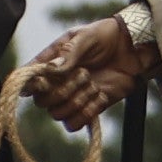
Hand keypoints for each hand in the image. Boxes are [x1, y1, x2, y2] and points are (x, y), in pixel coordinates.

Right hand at [33, 17, 155, 123]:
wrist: (132, 49)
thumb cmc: (106, 37)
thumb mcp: (85, 38)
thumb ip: (68, 54)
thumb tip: (49, 70)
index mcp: (50, 62)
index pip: (29, 79)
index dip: (33, 84)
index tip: (46, 81)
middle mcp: (56, 83)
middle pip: (42, 102)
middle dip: (63, 91)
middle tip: (84, 74)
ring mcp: (71, 97)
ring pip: (58, 115)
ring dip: (77, 101)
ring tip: (94, 84)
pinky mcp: (87, 109)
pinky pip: (75, 124)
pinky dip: (87, 113)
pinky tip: (100, 95)